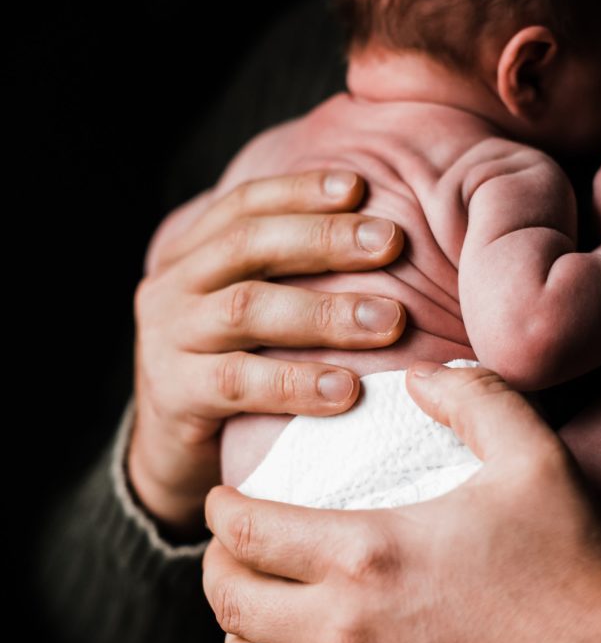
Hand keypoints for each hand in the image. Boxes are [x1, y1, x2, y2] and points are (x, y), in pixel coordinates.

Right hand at [128, 171, 404, 537]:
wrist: (173, 454)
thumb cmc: (237, 371)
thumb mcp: (252, 315)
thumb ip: (290, 276)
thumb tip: (386, 239)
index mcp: (190, 255)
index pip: (244, 204)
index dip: (300, 191)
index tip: (360, 187)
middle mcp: (172, 287)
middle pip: (247, 244)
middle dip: (324, 239)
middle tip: (390, 242)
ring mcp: (167, 340)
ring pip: (246, 308)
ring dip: (324, 312)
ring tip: (388, 321)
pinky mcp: (173, 395)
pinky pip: (238, 382)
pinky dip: (295, 382)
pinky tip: (346, 390)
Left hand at [203, 364, 600, 642]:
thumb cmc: (570, 567)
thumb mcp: (532, 458)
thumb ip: (472, 398)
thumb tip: (423, 374)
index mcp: (366, 553)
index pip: (245, 530)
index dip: (219, 509)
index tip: (223, 499)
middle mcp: (344, 628)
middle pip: (229, 600)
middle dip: (216, 564)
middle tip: (230, 546)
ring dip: (240, 630)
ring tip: (257, 603)